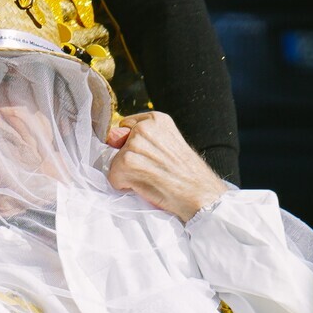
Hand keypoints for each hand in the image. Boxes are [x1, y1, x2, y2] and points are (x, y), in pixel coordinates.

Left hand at [105, 111, 228, 221]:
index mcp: (155, 119)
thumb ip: (142, 137)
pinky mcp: (127, 162)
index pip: (126, 126)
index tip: (151, 156)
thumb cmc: (186, 173)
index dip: (135, 145)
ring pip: (115, 162)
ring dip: (128, 174)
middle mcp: (143, 127)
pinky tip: (145, 185)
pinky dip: (124, 185)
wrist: (201, 192)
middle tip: (154, 170)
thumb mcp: (168, 143)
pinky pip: (113, 177)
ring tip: (151, 177)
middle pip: (118, 145)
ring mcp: (135, 144)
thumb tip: (111, 137)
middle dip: (130, 160)